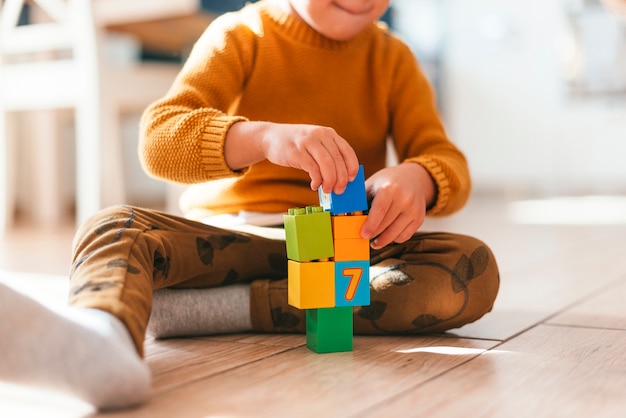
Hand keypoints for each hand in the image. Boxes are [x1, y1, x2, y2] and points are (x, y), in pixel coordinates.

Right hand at [225, 121, 358, 193]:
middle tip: (339, 190)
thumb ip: (328, 154)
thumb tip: (342, 178)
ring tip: (327, 190)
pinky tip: (315, 185)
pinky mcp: (296, 152)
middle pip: (337, 161)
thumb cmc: (296, 145)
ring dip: (330, 181)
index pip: (347, 151)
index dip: (352, 167)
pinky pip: (312, 169)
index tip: (351, 180)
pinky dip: (317, 180)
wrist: (270, 137)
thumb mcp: (315, 143)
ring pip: (327, 165)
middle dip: (341, 179)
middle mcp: (320, 135)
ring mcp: (308, 142)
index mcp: (328, 133)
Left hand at [360, 163, 435, 248]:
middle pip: (386, 223)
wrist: (413, 178)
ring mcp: (414, 209)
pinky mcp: (420, 218)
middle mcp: (405, 198)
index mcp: (390, 187)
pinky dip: (394, 239)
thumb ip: (360, 199)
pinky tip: (387, 236)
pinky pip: (405, 236)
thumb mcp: (372, 184)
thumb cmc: (387, 182)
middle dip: (374, 233)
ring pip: (396, 233)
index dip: (371, 224)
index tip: (363, 235)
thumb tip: (345, 215)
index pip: (380, 209)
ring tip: (374, 242)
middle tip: (363, 237)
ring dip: (383, 240)